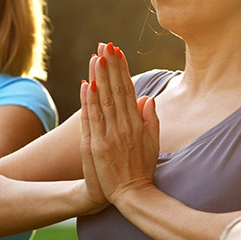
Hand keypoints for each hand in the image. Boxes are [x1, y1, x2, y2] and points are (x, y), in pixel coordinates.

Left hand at [83, 43, 159, 204]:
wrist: (133, 195)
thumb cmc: (143, 169)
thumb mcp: (153, 143)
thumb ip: (151, 120)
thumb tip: (148, 98)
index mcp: (137, 124)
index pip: (129, 91)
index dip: (122, 70)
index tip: (118, 52)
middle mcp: (124, 126)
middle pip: (116, 90)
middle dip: (110, 66)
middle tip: (106, 45)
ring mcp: (110, 135)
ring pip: (104, 100)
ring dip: (100, 77)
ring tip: (96, 56)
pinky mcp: (98, 146)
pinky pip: (93, 119)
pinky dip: (89, 101)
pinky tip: (87, 84)